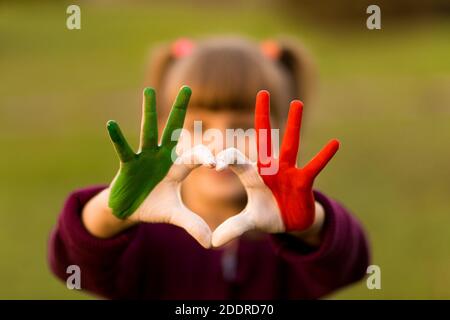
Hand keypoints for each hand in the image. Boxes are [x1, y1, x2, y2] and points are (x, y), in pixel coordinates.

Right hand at [106, 86, 213, 247]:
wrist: (129, 210)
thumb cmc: (153, 207)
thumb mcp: (174, 215)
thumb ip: (192, 224)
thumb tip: (210, 242)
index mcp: (177, 166)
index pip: (195, 156)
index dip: (207, 157)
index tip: (219, 162)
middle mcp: (162, 157)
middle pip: (173, 130)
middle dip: (180, 110)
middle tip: (187, 87)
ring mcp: (144, 158)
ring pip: (147, 132)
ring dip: (148, 113)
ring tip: (146, 91)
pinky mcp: (127, 165)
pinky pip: (122, 150)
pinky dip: (117, 139)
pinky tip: (111, 124)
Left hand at [212, 90, 339, 246]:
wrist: (290, 223)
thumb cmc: (268, 215)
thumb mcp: (250, 222)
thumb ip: (233, 228)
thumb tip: (212, 243)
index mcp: (253, 174)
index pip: (236, 160)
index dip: (225, 161)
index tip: (212, 164)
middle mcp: (270, 168)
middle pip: (265, 138)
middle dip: (263, 116)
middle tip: (262, 92)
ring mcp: (288, 173)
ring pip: (292, 145)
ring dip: (295, 125)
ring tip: (298, 103)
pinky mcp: (304, 182)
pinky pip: (314, 167)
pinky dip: (324, 157)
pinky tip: (335, 143)